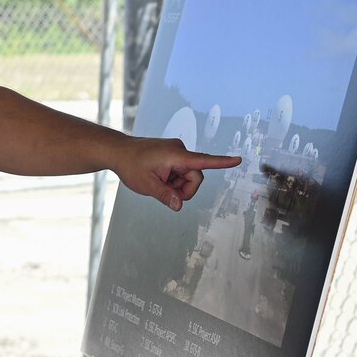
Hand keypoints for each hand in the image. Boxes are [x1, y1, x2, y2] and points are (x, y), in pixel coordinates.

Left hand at [116, 138, 239, 210]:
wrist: (119, 151)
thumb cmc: (131, 165)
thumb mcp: (147, 185)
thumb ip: (165, 196)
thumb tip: (179, 206)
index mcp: (176, 155)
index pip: (203, 160)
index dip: (222, 162)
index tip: (238, 160)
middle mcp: (180, 151)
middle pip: (196, 177)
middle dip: (184, 189)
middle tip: (166, 194)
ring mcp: (177, 152)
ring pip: (189, 176)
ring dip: (177, 185)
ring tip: (159, 183)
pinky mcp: (174, 155)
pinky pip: (182, 172)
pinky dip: (174, 179)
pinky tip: (159, 178)